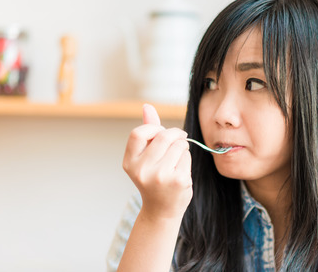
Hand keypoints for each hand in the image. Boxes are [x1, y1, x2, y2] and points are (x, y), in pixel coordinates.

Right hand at [122, 104, 191, 219]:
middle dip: (175, 134)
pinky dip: (187, 159)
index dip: (152, 129)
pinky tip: (181, 170)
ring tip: (177, 159)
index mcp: (130, 163)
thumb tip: (147, 106)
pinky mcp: (178, 181)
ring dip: (182, 147)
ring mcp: (160, 177)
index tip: (161, 133)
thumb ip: (148, 131)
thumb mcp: (145, 157)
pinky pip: (187, 157)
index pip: (138, 133)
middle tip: (180, 138)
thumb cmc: (154, 179)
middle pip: (164, 136)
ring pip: (179, 145)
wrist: (162, 210)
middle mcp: (142, 170)